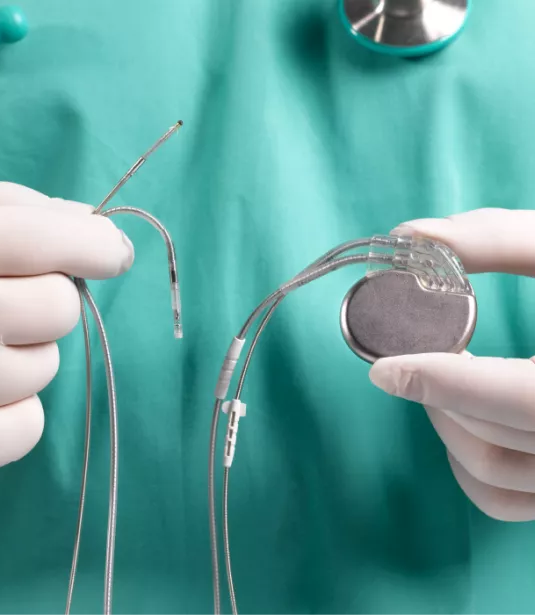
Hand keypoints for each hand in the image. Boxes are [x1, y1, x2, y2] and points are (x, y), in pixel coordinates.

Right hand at [0, 182, 133, 486]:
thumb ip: (1, 209)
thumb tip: (89, 223)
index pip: (51, 236)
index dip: (96, 243)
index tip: (113, 251)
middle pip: (61, 308)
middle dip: (39, 305)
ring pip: (46, 366)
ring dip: (15, 359)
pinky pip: (30, 425)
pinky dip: (7, 415)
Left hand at [370, 209, 534, 521]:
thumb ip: (498, 239)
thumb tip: (412, 237)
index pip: (524, 399)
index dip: (445, 384)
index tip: (383, 369)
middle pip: (492, 441)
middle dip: (436, 395)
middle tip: (416, 352)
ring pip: (492, 477)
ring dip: (447, 425)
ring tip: (442, 378)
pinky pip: (505, 501)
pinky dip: (469, 464)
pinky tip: (465, 420)